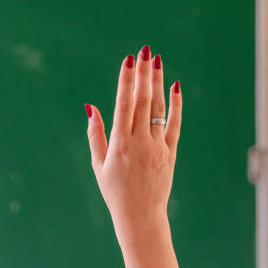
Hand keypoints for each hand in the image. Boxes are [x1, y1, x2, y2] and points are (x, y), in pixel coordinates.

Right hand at [85, 45, 181, 235]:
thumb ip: (96, 134)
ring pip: (159, 109)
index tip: (129, 60)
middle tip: (145, 51)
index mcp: (119, 144)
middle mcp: (140, 142)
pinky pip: (174, 124)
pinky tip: (175, 86)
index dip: (126, 81)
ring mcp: (158, 147)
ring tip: (157, 60)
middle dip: (144, 74)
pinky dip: (175, 105)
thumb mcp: (99, 164)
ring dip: (158, 83)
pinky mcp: (170, 153)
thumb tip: (91, 107)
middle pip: (143, 101)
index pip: (124, 105)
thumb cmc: (114, 192)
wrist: (141, 217)